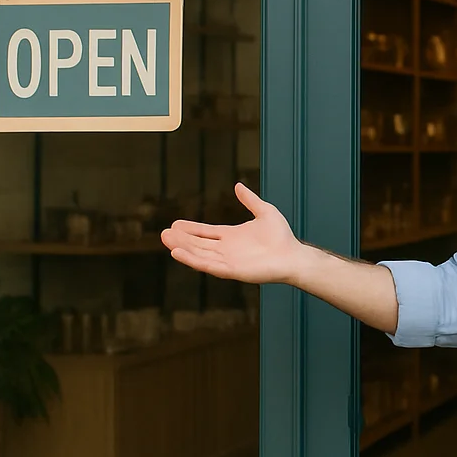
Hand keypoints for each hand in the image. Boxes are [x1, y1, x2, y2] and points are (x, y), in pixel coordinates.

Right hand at [161, 183, 305, 284]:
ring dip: (183, 248)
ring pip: (199, 254)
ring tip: (167, 240)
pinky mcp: (231, 270)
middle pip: (198, 244)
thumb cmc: (281, 236)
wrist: (293, 255)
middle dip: (181, 239)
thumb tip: (238, 186)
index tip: (175, 224)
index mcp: (231, 236)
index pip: (205, 233)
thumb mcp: (264, 211)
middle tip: (163, 233)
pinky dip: (192, 260)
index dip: (190, 229)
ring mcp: (228, 261)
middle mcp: (226, 249)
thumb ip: (250, 200)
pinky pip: (208, 265)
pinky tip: (178, 253)